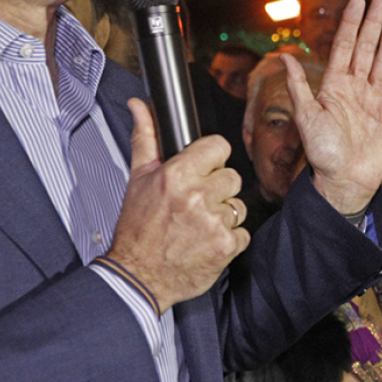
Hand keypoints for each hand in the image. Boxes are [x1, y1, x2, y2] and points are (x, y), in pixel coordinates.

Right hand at [104, 98, 248, 309]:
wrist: (138, 276)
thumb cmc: (137, 229)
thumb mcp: (138, 179)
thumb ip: (145, 137)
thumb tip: (139, 105)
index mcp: (176, 175)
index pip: (219, 147)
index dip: (211, 159)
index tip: (202, 170)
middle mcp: (196, 196)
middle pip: (233, 176)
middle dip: (218, 188)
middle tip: (196, 203)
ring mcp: (213, 222)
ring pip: (238, 204)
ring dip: (223, 215)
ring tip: (198, 225)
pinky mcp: (226, 246)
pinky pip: (243, 231)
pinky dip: (229, 239)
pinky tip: (206, 242)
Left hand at [282, 0, 381, 214]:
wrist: (345, 183)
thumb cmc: (322, 154)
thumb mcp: (306, 117)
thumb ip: (298, 86)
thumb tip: (284, 56)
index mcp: (334, 87)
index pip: (344, 47)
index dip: (350, 24)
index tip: (356, 1)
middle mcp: (355, 89)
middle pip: (365, 49)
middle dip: (372, 24)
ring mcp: (375, 101)